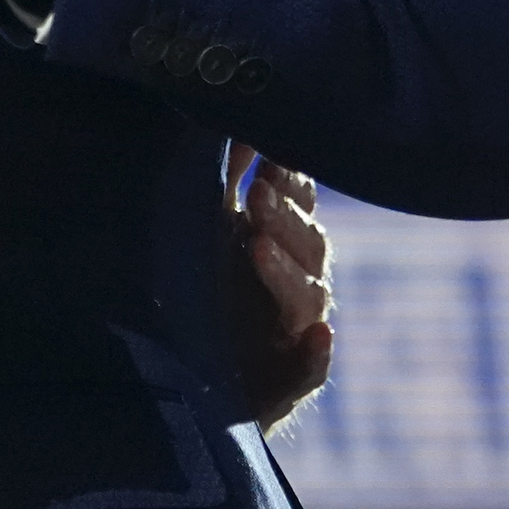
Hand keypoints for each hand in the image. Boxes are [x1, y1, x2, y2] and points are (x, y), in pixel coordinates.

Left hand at [226, 143, 334, 432]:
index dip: (291, 182)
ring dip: (289, 273)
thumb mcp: (208, 231)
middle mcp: (293, 286)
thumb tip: (234, 121)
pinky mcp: (286, 383)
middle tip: (257, 191)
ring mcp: (291, 334)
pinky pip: (310, 370)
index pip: (298, 208)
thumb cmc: (204, 295)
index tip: (270, 155)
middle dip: (284, 219)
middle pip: (308, 247)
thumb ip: (223, 179)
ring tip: (260, 248)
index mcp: (277, 245)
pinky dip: (316, 354)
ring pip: (308, 300)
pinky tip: (319, 338)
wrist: (188, 386)